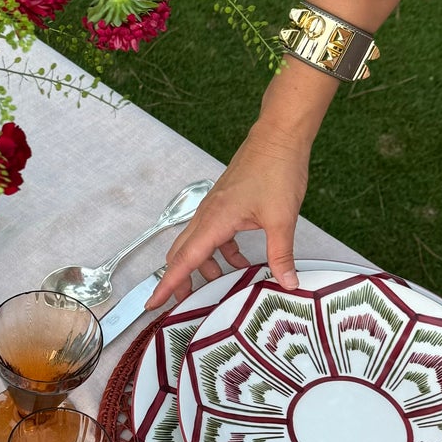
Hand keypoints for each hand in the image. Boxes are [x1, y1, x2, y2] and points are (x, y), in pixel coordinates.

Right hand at [147, 121, 309, 308]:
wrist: (278, 137)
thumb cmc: (276, 170)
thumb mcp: (282, 219)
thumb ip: (281, 254)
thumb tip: (287, 283)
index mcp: (214, 220)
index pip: (183, 261)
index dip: (167, 285)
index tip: (153, 303)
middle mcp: (208, 215)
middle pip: (182, 254)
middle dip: (180, 280)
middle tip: (184, 303)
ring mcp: (214, 208)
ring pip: (197, 244)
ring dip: (203, 266)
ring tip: (219, 284)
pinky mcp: (225, 204)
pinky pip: (213, 234)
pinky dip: (220, 251)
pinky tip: (240, 261)